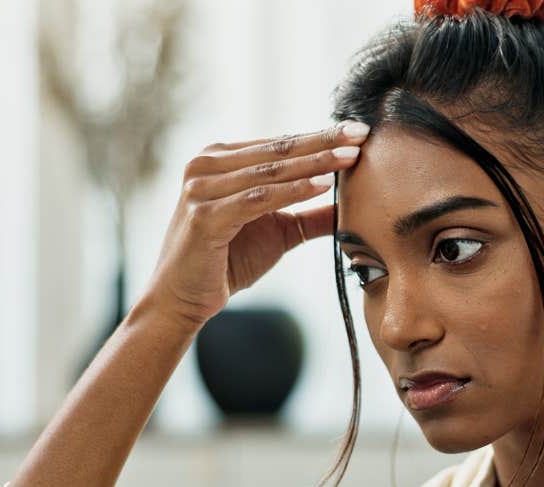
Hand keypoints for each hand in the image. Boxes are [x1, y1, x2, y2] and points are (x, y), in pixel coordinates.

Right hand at [140, 121, 368, 328]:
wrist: (182, 298)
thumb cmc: (226, 262)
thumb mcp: (277, 232)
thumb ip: (310, 215)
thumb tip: (352, 205)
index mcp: (220, 160)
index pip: (279, 144)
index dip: (320, 137)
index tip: (359, 131)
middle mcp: (206, 165)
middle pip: (277, 150)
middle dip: (323, 141)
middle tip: (361, 133)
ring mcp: (202, 188)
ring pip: (270, 171)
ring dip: (315, 163)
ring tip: (351, 157)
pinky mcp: (205, 215)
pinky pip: (259, 199)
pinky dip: (293, 191)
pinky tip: (323, 184)